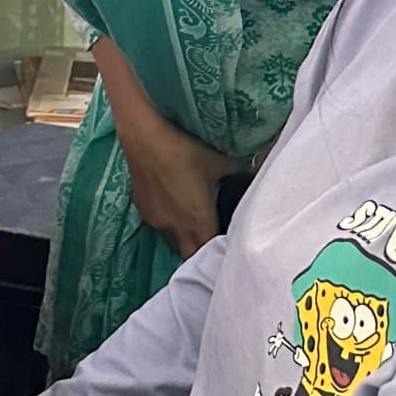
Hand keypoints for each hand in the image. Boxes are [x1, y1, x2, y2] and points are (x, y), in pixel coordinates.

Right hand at [116, 99, 242, 260]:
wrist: (144, 140)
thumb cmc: (184, 152)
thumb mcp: (217, 161)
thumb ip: (237, 171)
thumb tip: (251, 174)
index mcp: (199, 220)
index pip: (211, 250)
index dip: (220, 252)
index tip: (228, 245)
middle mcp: (178, 228)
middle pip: (191, 255)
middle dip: (201, 253)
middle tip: (212, 241)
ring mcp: (158, 223)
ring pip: (174, 244)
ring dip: (185, 241)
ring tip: (194, 228)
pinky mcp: (144, 213)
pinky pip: (161, 229)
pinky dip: (171, 227)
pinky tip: (175, 211)